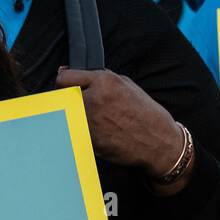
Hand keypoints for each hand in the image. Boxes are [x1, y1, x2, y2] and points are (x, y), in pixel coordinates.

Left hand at [54, 68, 189, 182]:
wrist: (157, 142)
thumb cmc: (145, 113)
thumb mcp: (126, 85)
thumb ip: (100, 79)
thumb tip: (77, 77)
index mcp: (104, 82)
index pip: (64, 79)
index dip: (64, 82)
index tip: (66, 85)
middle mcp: (94, 100)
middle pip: (62, 98)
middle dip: (70, 99)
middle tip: (84, 104)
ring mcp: (89, 122)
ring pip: (68, 116)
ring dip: (75, 116)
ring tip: (96, 119)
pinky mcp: (89, 140)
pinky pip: (76, 132)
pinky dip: (82, 131)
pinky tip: (100, 132)